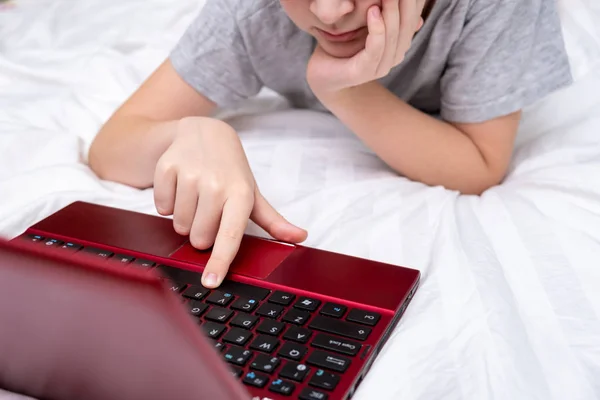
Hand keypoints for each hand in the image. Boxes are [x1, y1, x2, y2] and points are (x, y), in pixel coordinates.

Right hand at [153, 117, 307, 287]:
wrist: (206, 132)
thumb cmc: (231, 170)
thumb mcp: (252, 193)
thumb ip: (273, 220)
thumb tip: (300, 237)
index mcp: (240, 194)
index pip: (229, 235)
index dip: (220, 261)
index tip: (211, 281)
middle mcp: (215, 184)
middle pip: (199, 238)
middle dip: (202, 232)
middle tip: (209, 211)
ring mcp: (190, 174)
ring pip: (179, 225)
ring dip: (185, 218)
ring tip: (196, 197)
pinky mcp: (167, 167)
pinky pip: (161, 207)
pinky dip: (168, 203)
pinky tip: (181, 186)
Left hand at [306, 0, 423, 94]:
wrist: (322, 75)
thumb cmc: (341, 47)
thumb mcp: (363, 26)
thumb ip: (381, 14)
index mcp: (397, 45)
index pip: (412, 19)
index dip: (414, 2)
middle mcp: (393, 57)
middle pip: (406, 26)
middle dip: (405, 4)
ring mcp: (380, 67)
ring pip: (392, 36)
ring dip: (391, 12)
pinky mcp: (364, 72)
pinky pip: (376, 48)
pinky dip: (377, 29)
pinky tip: (372, 11)